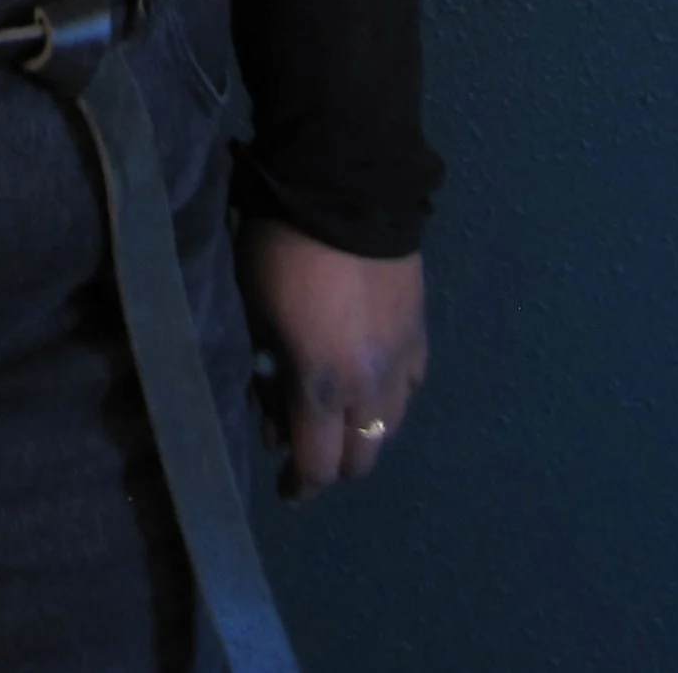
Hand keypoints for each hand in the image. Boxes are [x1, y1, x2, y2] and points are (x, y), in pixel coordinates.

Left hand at [236, 219, 426, 498]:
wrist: (346, 187)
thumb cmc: (282, 247)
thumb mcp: (256, 311)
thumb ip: (268, 375)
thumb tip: (273, 422)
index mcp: (323, 383)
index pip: (318, 464)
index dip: (300, 485)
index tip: (285, 488)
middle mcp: (370, 385)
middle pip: (361, 457)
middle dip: (332, 465)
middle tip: (306, 451)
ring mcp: (402, 360)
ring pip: (391, 426)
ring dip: (363, 432)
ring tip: (336, 415)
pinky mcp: (421, 332)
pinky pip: (409, 386)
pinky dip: (388, 395)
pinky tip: (368, 378)